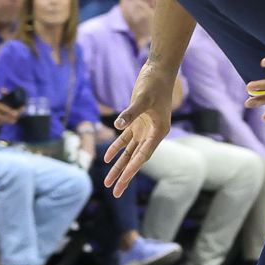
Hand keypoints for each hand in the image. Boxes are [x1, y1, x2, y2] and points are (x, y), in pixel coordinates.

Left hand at [104, 58, 178, 193]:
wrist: (158, 71)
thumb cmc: (154, 83)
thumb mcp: (143, 97)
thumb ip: (130, 112)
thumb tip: (117, 126)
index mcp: (158, 131)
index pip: (143, 155)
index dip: (132, 169)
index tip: (123, 182)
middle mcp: (152, 133)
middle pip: (136, 159)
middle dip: (125, 176)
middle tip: (116, 193)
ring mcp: (144, 128)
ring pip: (130, 152)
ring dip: (119, 166)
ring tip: (108, 183)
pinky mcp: (137, 122)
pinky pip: (125, 140)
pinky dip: (116, 148)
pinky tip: (107, 158)